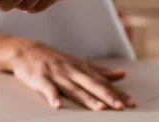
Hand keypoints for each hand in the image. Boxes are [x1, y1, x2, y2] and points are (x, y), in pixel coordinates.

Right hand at [3, 39, 135, 110]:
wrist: (26, 50)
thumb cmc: (54, 59)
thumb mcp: (78, 63)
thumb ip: (100, 71)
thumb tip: (122, 74)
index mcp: (81, 69)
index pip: (102, 82)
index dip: (117, 93)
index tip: (132, 103)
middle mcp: (71, 71)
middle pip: (92, 85)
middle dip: (107, 96)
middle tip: (121, 107)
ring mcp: (56, 75)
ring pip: (73, 89)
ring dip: (86, 98)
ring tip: (99, 108)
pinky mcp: (40, 79)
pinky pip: (47, 89)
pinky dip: (52, 97)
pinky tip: (58, 106)